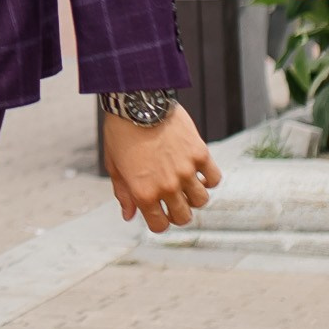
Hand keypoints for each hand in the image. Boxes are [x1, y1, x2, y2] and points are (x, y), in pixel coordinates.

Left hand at [102, 106, 220, 232]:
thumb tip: (129, 215)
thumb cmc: (121, 132)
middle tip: (175, 201)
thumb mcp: (114, 165)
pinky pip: (214, 178)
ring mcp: (186, 171)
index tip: (160, 213)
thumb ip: (123, 193)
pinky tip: (199, 171)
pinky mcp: (200, 154)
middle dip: (178, 213)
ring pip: (201, 200)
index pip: (160, 226)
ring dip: (194, 196)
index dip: (159, 222)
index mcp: (144, 192)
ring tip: (186, 184)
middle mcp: (167, 186)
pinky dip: (209, 178)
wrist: (136, 102)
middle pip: (184, 217)